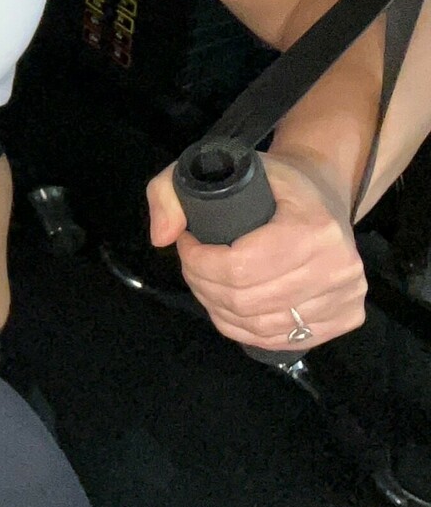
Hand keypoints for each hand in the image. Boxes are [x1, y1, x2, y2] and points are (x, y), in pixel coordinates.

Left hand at [146, 151, 367, 350]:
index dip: (198, 262)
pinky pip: (277, 340)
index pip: (239, 268)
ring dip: (219, 308)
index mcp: (314, 228)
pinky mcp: (346, 317)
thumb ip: (171, 190)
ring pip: (257, 326)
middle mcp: (338, 268)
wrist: (325, 193)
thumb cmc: (273, 183)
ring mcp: (346, 297)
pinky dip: (243, 328)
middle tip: (194, 265)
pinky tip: (230, 306)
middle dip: (203, 285)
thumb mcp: (221, 167)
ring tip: (209, 283)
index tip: (187, 243)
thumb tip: (161, 238)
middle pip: (245, 301)